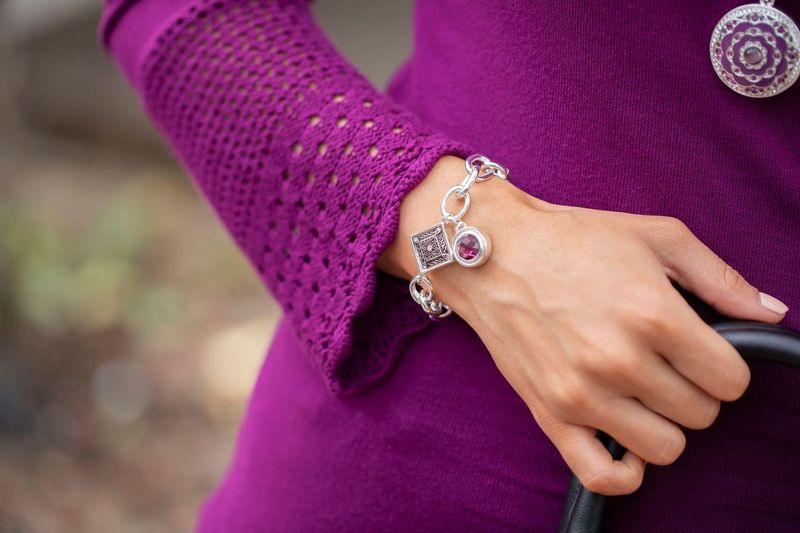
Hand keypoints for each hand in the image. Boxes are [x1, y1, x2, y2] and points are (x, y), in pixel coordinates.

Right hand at [378, 156, 788, 495]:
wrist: (491, 252)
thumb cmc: (571, 239)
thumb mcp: (655, 237)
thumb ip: (720, 277)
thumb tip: (771, 313)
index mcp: (655, 316)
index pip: (731, 381)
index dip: (725, 366)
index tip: (703, 351)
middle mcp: (620, 361)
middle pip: (702, 414)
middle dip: (694, 389)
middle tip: (666, 362)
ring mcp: (583, 394)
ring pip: (665, 447)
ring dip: (663, 421)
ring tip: (642, 390)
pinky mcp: (550, 414)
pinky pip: (603, 474)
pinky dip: (627, 470)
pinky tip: (627, 439)